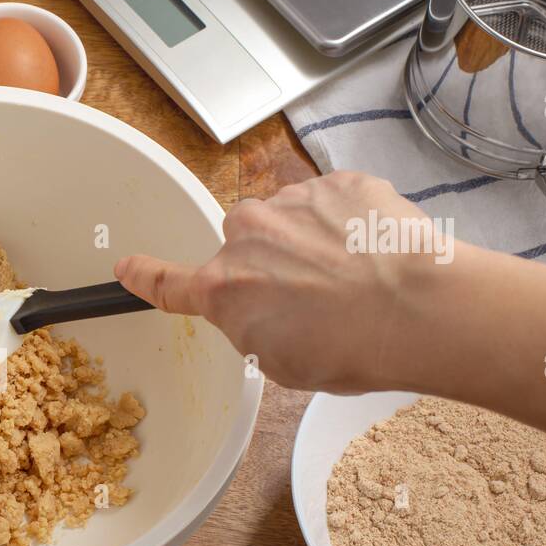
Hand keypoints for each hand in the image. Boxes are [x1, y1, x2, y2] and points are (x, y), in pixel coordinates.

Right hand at [115, 171, 455, 392]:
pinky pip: (331, 198)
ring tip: (352, 274)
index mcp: (224, 290)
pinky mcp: (339, 182)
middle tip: (310, 292)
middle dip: (266, 260)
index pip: (169, 283)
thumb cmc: (352, 349)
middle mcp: (247, 237)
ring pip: (288, 216)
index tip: (126, 267)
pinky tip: (374, 250)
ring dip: (309, 238)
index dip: (145, 276)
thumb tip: (263, 309)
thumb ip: (253, 326)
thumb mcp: (282, 363)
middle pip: (242, 242)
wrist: (419, 311)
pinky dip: (349, 220)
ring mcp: (293, 202)